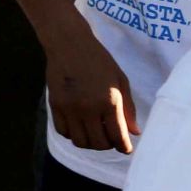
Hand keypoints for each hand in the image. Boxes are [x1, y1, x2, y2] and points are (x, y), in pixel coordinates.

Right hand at [44, 18, 141, 152]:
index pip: (118, 137)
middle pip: (99, 143)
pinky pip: (64, 132)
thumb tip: (135, 133)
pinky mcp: (55, 105)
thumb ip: (128, 109)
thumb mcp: (120, 80)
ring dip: (90, 142)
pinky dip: (73, 134)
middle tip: (110, 137)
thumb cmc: (99, 60)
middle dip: (108, 145)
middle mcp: (88, 108)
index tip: (126, 148)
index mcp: (109, 101)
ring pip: (80, 141)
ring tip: (94, 132)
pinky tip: (79, 125)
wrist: (69, 43)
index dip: (124, 147)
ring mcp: (69, 108)